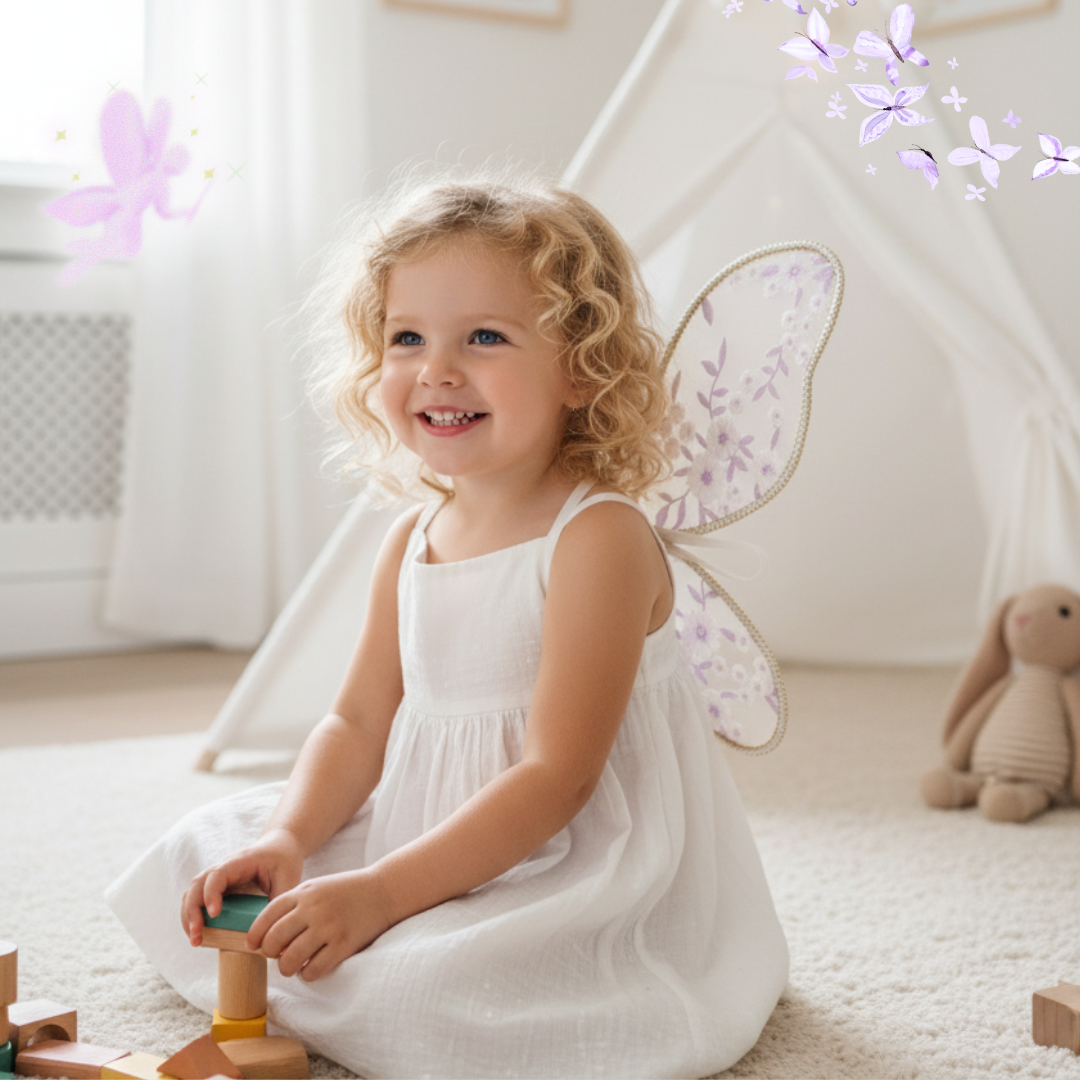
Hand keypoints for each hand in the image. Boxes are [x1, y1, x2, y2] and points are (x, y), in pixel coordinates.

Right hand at [180, 829, 304, 947]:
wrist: (279, 846)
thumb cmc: (284, 859)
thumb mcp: (288, 877)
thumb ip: (280, 901)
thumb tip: (271, 930)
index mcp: (241, 861)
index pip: (218, 874)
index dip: (212, 893)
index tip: (214, 914)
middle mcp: (224, 867)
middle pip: (198, 884)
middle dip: (193, 910)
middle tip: (197, 935)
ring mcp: (218, 876)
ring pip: (193, 892)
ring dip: (189, 916)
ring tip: (195, 940)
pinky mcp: (217, 887)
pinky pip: (197, 899)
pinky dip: (193, 915)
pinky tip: (198, 933)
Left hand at [247, 869, 394, 981]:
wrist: (383, 890)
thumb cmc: (346, 891)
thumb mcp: (316, 887)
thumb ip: (292, 905)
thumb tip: (266, 935)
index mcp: (304, 893)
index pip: (267, 917)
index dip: (255, 935)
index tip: (253, 946)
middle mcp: (313, 909)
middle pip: (274, 941)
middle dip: (270, 954)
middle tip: (278, 955)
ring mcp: (329, 927)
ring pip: (290, 960)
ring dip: (286, 968)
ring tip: (293, 966)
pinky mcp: (344, 945)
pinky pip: (314, 970)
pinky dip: (308, 974)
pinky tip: (312, 968)